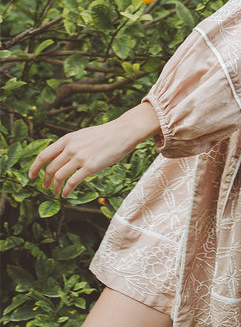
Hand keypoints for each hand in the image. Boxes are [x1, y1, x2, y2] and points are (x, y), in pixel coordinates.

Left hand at [28, 103, 159, 197]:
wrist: (123, 132)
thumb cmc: (105, 134)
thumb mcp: (83, 135)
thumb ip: (70, 144)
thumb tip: (60, 157)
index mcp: (67, 139)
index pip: (43, 155)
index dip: (34, 167)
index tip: (31, 176)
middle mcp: (70, 148)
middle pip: (50, 168)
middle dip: (45, 180)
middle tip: (46, 187)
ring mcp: (80, 158)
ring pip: (59, 176)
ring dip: (55, 187)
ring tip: (56, 192)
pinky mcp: (90, 167)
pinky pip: (72, 182)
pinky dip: (66, 190)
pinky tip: (66, 194)